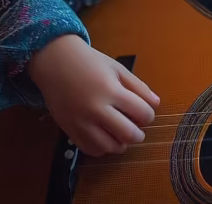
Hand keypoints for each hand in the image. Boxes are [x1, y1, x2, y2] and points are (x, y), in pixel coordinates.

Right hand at [28, 34, 159, 156]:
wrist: (55, 61)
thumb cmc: (89, 62)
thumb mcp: (118, 69)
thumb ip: (139, 87)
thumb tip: (156, 104)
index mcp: (111, 91)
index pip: (142, 113)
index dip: (149, 116)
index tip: (145, 113)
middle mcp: (96, 109)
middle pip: (128, 134)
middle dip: (138, 134)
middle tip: (137, 128)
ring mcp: (80, 122)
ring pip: (109, 147)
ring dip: (121, 144)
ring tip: (121, 134)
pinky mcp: (68, 129)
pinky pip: (90, 149)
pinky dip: (102, 148)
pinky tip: (105, 137)